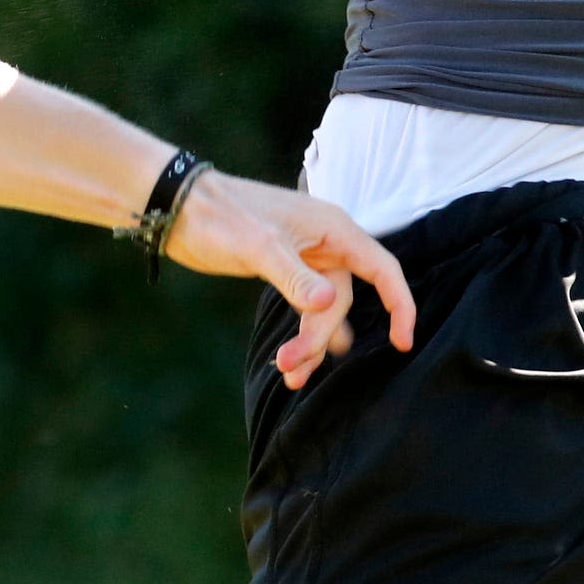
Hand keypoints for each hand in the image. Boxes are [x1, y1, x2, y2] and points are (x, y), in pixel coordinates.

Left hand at [165, 172, 418, 388]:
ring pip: (323, 309)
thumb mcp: (259, 247)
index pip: (383, 269)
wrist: (180, 207)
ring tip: (290, 375)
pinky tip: (291, 361)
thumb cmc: (221, 216)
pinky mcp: (286, 271)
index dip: (400, 304)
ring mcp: (307, 258)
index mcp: (333, 228)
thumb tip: (328, 304)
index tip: (403, 343)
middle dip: (319, 336)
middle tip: (291, 366)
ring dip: (310, 342)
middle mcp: (327, 243)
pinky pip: (305, 308)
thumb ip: (294, 278)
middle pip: (342, 301)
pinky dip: (300, 333)